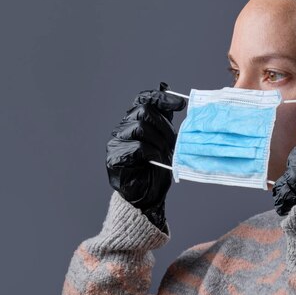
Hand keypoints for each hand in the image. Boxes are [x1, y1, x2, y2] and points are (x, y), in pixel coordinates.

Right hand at [106, 82, 186, 229]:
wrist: (148, 198)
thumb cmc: (157, 169)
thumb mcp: (167, 139)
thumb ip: (166, 120)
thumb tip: (174, 97)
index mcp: (134, 121)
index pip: (143, 98)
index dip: (162, 97)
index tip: (181, 104)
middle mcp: (122, 128)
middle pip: (144, 111)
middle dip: (165, 127)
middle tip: (173, 143)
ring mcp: (116, 143)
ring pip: (140, 128)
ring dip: (159, 142)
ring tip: (164, 154)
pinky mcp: (114, 158)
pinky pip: (137, 148)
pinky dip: (152, 154)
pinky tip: (155, 161)